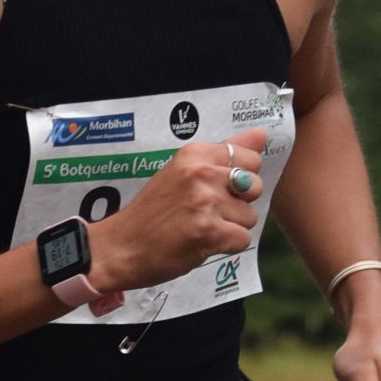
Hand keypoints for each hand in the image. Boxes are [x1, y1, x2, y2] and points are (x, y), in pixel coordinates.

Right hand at [94, 129, 268, 291]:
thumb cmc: (151, 212)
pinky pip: (242, 239)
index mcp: (195, 154)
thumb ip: (223, 153)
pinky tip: (202, 243)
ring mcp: (206, 202)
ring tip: (200, 228)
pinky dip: (226, 247)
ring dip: (230, 227)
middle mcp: (201, 172)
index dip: (241, 178)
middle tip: (207, 211)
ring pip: (250, 216)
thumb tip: (261, 134)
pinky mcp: (209, 232)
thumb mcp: (181, 171)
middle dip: (239, 203)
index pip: (250, 157)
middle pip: (255, 186)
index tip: (216, 188)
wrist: (119, 247)